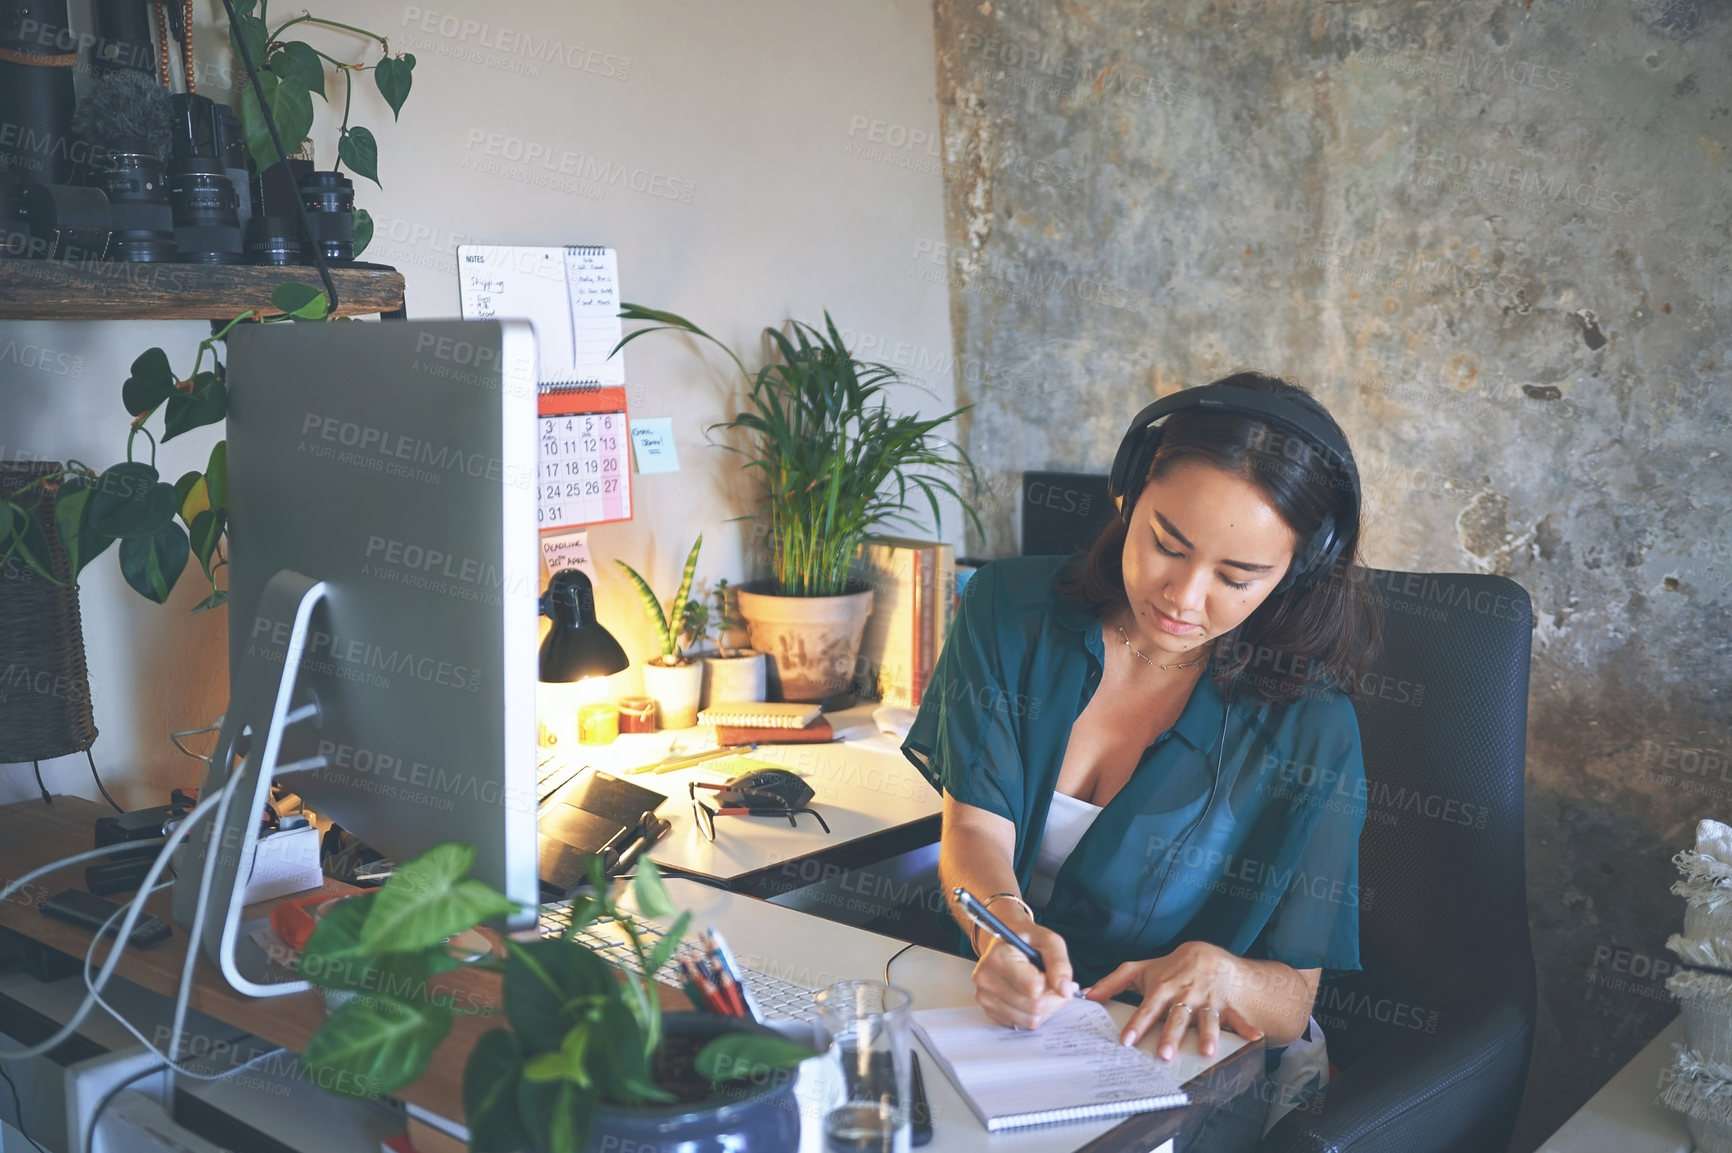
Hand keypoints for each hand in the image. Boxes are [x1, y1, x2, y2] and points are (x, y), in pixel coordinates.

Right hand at [971, 921, 1078, 1029]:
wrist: (1004, 943)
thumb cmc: (1027, 940)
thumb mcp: (1048, 941)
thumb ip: (1060, 963)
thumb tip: (1065, 991)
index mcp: (998, 957)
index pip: (1034, 988)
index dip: (1052, 984)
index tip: (1052, 973)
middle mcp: (986, 979)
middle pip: (1033, 1007)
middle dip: (1053, 999)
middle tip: (1055, 984)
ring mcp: (985, 997)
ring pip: (1029, 1020)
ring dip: (1044, 1009)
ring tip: (1042, 989)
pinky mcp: (989, 1011)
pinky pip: (1021, 1025)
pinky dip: (1032, 1014)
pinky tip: (1029, 996)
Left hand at [1083, 940, 1264, 1058]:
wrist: (1208, 956)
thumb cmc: (1170, 968)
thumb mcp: (1141, 970)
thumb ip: (1114, 983)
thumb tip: (1087, 994)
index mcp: (1164, 987)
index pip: (1148, 1007)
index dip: (1137, 1023)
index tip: (1127, 1040)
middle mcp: (1185, 993)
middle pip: (1177, 1016)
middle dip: (1171, 1035)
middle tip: (1163, 1054)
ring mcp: (1207, 999)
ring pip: (1207, 1018)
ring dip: (1208, 1034)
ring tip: (1207, 1052)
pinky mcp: (1226, 1005)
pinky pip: (1238, 1017)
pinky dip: (1247, 1027)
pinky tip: (1256, 1038)